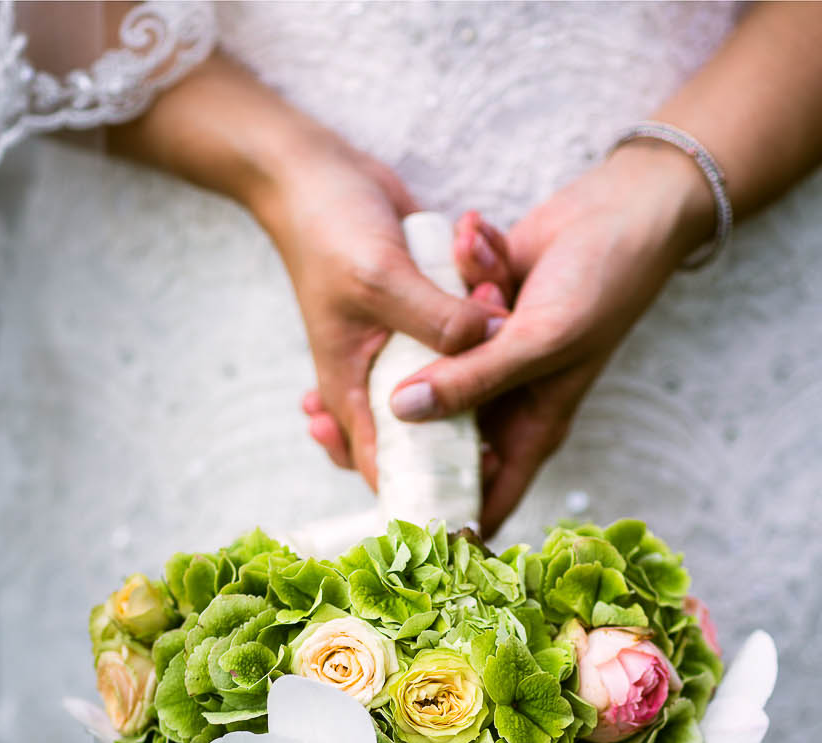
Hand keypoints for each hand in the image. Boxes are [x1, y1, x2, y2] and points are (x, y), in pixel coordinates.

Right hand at [299, 209, 514, 469]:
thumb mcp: (381, 277)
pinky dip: (479, 326)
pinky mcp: (421, 315)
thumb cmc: (330, 231)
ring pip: (449, 385)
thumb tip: (492, 341)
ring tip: (497, 324)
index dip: (424, 487)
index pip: (382, 464)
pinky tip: (495, 298)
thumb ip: (435, 317)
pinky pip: (457, 340)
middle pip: (423, 437)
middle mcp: (376, 376)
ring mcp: (399, 347)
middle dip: (466, 434)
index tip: (475, 485)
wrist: (315, 176)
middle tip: (506, 429)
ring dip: (480, 366)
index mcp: (350, 386)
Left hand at [384, 143, 716, 533]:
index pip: (483, 498)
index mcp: (529, 427)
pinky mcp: (469, 317)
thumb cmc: (604, 282)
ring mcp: (482, 359)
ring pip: (426, 369)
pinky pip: (437, 312)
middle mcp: (501, 401)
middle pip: (434, 439)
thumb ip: (473, 380)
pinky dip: (457, 274)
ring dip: (440, 323)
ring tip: (481, 277)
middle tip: (334, 404)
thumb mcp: (540, 338)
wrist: (626, 207)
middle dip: (399, 414)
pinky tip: (477, 242)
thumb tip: (402, 413)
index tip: (380, 522)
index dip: (438, 518)